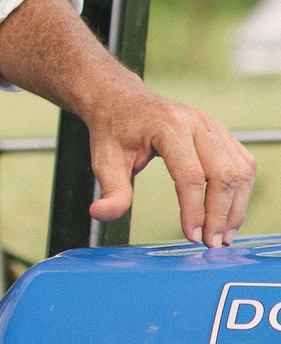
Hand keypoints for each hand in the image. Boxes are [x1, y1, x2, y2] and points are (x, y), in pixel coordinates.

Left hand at [76, 76, 256, 245]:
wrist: (120, 100)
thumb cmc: (113, 130)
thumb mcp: (104, 161)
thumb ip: (110, 190)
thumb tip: (100, 214)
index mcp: (168, 126)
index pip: (190, 175)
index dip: (194, 210)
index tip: (191, 237)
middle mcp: (197, 122)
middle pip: (223, 175)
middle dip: (220, 214)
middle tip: (211, 243)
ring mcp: (213, 125)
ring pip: (240, 171)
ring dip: (236, 207)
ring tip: (223, 235)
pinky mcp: (221, 132)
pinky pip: (243, 165)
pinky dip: (240, 192)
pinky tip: (228, 214)